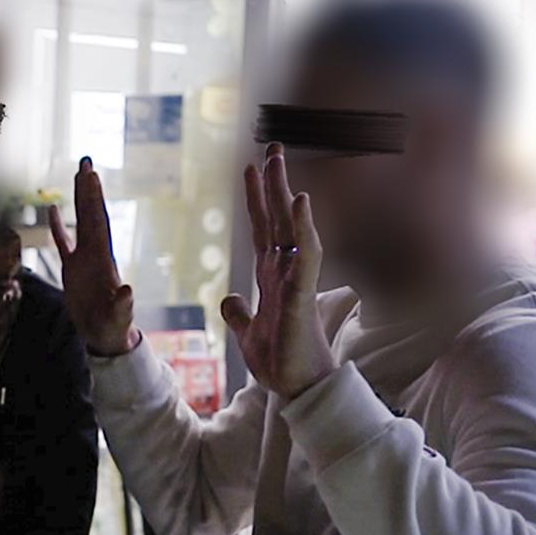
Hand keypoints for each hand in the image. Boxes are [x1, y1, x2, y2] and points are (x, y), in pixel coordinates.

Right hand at [49, 158, 137, 355]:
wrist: (105, 335)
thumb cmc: (114, 326)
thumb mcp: (119, 316)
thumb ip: (123, 303)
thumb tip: (127, 290)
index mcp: (103, 259)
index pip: (97, 222)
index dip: (94, 200)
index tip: (91, 177)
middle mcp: (95, 253)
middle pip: (91, 214)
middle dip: (88, 189)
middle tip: (86, 162)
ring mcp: (83, 259)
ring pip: (80, 222)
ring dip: (78, 199)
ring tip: (77, 174)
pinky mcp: (72, 269)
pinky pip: (63, 243)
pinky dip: (57, 227)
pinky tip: (52, 210)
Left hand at [224, 145, 336, 399]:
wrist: (295, 387)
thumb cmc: (279, 360)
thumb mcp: (248, 331)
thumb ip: (239, 313)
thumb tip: (229, 298)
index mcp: (271, 276)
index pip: (263, 228)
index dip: (257, 198)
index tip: (250, 168)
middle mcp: (286, 270)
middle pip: (278, 218)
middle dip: (273, 182)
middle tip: (270, 147)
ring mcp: (296, 279)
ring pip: (292, 226)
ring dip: (286, 192)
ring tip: (278, 160)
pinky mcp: (302, 293)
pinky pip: (306, 254)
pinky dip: (304, 227)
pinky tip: (301, 202)